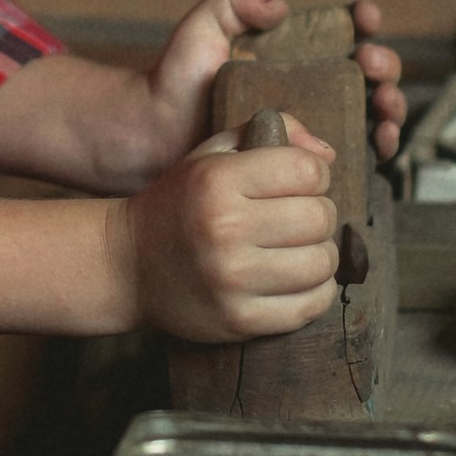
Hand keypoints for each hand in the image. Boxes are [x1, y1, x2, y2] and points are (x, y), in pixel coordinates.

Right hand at [119, 119, 340, 341]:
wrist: (127, 266)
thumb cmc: (180, 204)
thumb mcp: (212, 155)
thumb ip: (271, 135)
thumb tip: (328, 155)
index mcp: (217, 181)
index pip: (308, 171)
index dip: (314, 174)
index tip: (297, 183)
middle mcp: (224, 229)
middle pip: (320, 218)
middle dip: (318, 214)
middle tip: (297, 218)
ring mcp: (232, 280)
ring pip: (322, 264)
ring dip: (320, 254)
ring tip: (297, 249)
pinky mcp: (240, 320)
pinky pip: (311, 305)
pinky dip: (315, 291)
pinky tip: (294, 279)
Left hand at [134, 0, 406, 172]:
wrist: (155, 139)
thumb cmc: (175, 83)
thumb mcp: (201, 29)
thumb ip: (232, 0)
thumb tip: (280, 5)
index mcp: (292, 53)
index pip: (342, 30)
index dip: (363, 20)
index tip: (364, 17)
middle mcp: (310, 88)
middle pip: (369, 74)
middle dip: (384, 65)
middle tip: (369, 64)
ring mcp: (314, 125)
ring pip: (372, 114)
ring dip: (391, 108)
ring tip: (382, 107)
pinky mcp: (308, 161)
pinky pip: (356, 156)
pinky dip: (378, 150)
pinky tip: (378, 145)